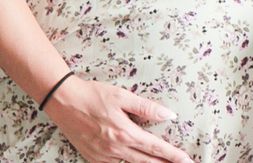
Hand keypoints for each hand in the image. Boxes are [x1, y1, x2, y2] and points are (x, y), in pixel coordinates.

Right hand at [43, 75, 192, 162]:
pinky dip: (126, 161)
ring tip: (161, 162)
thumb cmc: (94, 95)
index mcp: (125, 133)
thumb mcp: (123, 96)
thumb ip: (146, 108)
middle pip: (146, 162)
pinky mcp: (93, 159)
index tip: (187, 160)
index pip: (155, 147)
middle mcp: (115, 149)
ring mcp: (103, 157)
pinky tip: (132, 157)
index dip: (173, 155)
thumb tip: (169, 115)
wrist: (64, 102)